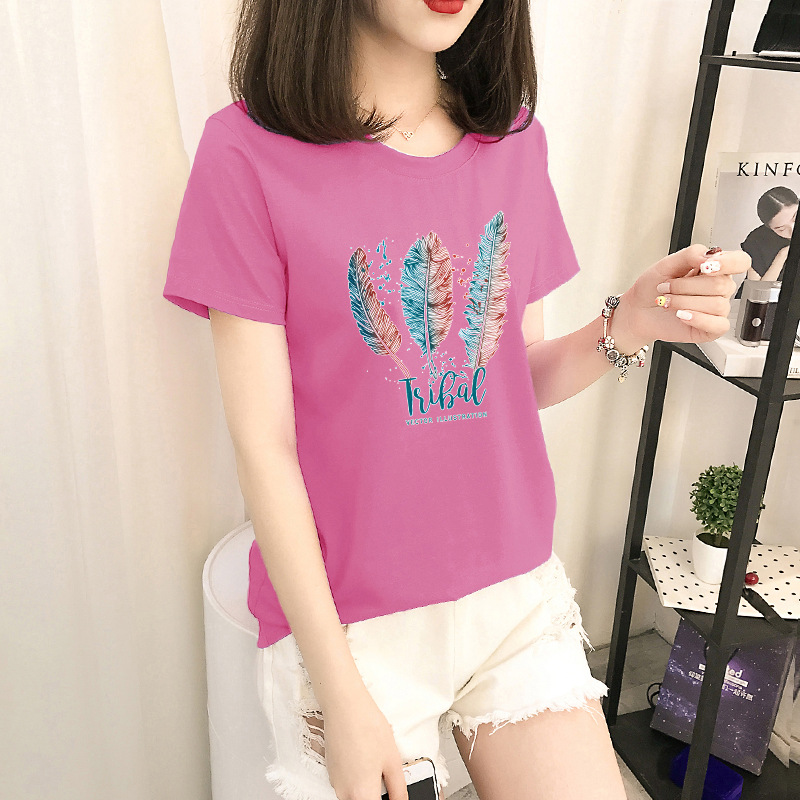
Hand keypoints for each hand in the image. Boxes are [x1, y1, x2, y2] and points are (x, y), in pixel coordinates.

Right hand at [323, 685, 408, 799]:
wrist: (344, 705)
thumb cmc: (367, 726)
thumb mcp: (393, 760)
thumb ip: (398, 790)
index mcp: (362, 793)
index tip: (392, 796)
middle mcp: (344, 792)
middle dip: (377, 796)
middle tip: (387, 780)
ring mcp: (335, 782)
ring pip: (354, 796)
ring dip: (367, 788)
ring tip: (377, 765)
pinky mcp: (331, 771)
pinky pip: (347, 784)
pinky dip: (358, 779)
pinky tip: (365, 759)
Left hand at [618, 244, 750, 345]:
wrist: (637, 310)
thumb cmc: (652, 287)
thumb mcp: (667, 264)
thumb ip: (690, 255)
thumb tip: (710, 257)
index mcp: (713, 269)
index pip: (740, 262)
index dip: (728, 263)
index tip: (705, 267)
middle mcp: (719, 288)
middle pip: (721, 285)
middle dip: (686, 286)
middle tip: (667, 288)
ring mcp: (716, 309)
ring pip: (717, 304)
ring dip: (684, 302)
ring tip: (667, 301)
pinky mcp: (711, 328)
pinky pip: (718, 325)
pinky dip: (697, 318)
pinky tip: (681, 315)